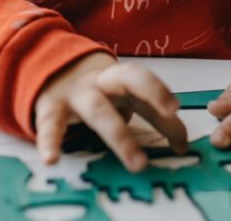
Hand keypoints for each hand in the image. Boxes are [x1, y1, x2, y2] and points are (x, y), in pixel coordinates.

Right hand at [33, 52, 187, 171]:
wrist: (48, 67)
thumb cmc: (96, 89)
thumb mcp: (123, 96)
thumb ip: (151, 115)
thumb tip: (183, 144)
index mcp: (123, 79)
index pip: (151, 89)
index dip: (168, 110)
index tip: (183, 143)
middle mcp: (102, 81)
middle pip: (130, 78)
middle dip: (152, 91)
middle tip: (171, 111)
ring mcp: (76, 93)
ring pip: (99, 110)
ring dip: (120, 136)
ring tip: (138, 164)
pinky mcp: (51, 107)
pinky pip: (51, 124)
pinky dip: (50, 141)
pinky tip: (51, 159)